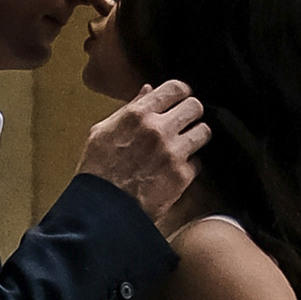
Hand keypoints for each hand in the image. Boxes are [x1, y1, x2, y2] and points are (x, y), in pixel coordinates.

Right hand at [81, 76, 205, 224]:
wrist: (101, 211)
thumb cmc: (96, 172)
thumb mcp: (102, 132)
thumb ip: (129, 109)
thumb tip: (148, 91)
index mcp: (137, 115)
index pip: (176, 88)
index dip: (181, 92)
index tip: (181, 99)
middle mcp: (158, 130)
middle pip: (195, 106)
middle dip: (191, 113)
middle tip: (185, 123)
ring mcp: (172, 153)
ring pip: (204, 132)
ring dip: (195, 137)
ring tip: (184, 146)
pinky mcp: (181, 176)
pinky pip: (197, 163)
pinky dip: (188, 166)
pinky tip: (174, 171)